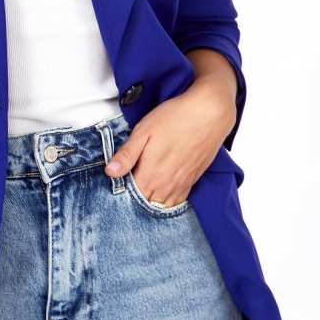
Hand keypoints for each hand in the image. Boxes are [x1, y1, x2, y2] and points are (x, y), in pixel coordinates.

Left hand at [105, 49, 236, 206]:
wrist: (209, 113)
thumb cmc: (174, 118)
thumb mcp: (143, 131)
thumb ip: (127, 155)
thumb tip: (110, 172)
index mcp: (151, 173)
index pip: (130, 196)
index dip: (121, 191)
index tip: (117, 182)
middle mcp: (166, 184)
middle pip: (145, 204)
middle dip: (135, 198)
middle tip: (129, 185)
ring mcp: (181, 185)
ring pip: (162, 206)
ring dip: (151, 202)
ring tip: (144, 189)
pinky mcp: (192, 181)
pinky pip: (177, 202)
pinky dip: (166, 201)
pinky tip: (161, 191)